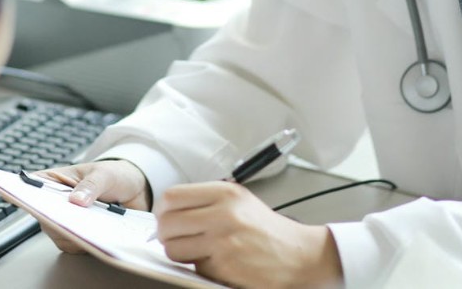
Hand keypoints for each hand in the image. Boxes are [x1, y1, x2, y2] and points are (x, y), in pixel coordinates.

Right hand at [36, 160, 150, 252]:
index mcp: (53, 180)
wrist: (133, 190)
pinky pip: (73, 245)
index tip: (32, 203)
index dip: (27, 196)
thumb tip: (76, 200)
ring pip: (57, 234)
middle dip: (58, 220)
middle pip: (43, 216)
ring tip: (94, 227)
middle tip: (75, 220)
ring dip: (74, 234)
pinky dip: (85, 243)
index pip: (30, 188)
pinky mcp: (76, 235)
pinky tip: (98, 236)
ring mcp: (64, 220)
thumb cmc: (113, 175)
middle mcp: (54, 202)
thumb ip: (91, 185)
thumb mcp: (104, 174)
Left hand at [156, 182, 341, 288]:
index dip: (162, 211)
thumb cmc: (266, 230)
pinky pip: (194, 268)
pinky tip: (218, 262)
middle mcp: (223, 214)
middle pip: (167, 223)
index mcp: (225, 193)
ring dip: (180, 253)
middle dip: (165, 234)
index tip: (165, 218)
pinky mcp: (225, 267)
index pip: (172, 196)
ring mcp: (224, 241)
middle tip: (173, 238)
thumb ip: (204, 202)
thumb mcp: (239, 201)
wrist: (299, 255)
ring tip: (197, 251)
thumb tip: (166, 214)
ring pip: (174, 249)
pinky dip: (201, 268)